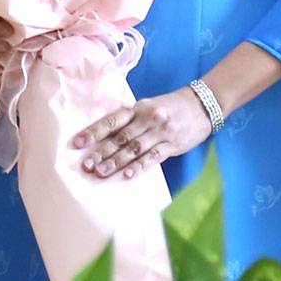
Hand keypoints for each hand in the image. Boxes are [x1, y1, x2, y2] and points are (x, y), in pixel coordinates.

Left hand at [73, 91, 212, 179]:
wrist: (203, 105)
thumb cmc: (171, 107)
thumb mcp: (149, 106)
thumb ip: (130, 118)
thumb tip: (105, 134)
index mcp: (138, 108)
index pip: (112, 121)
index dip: (93, 132)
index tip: (77, 144)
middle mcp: (147, 119)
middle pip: (120, 138)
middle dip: (101, 152)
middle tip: (86, 165)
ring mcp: (160, 132)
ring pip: (134, 149)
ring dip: (116, 162)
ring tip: (101, 173)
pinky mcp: (172, 145)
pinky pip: (153, 157)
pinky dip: (140, 166)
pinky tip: (128, 175)